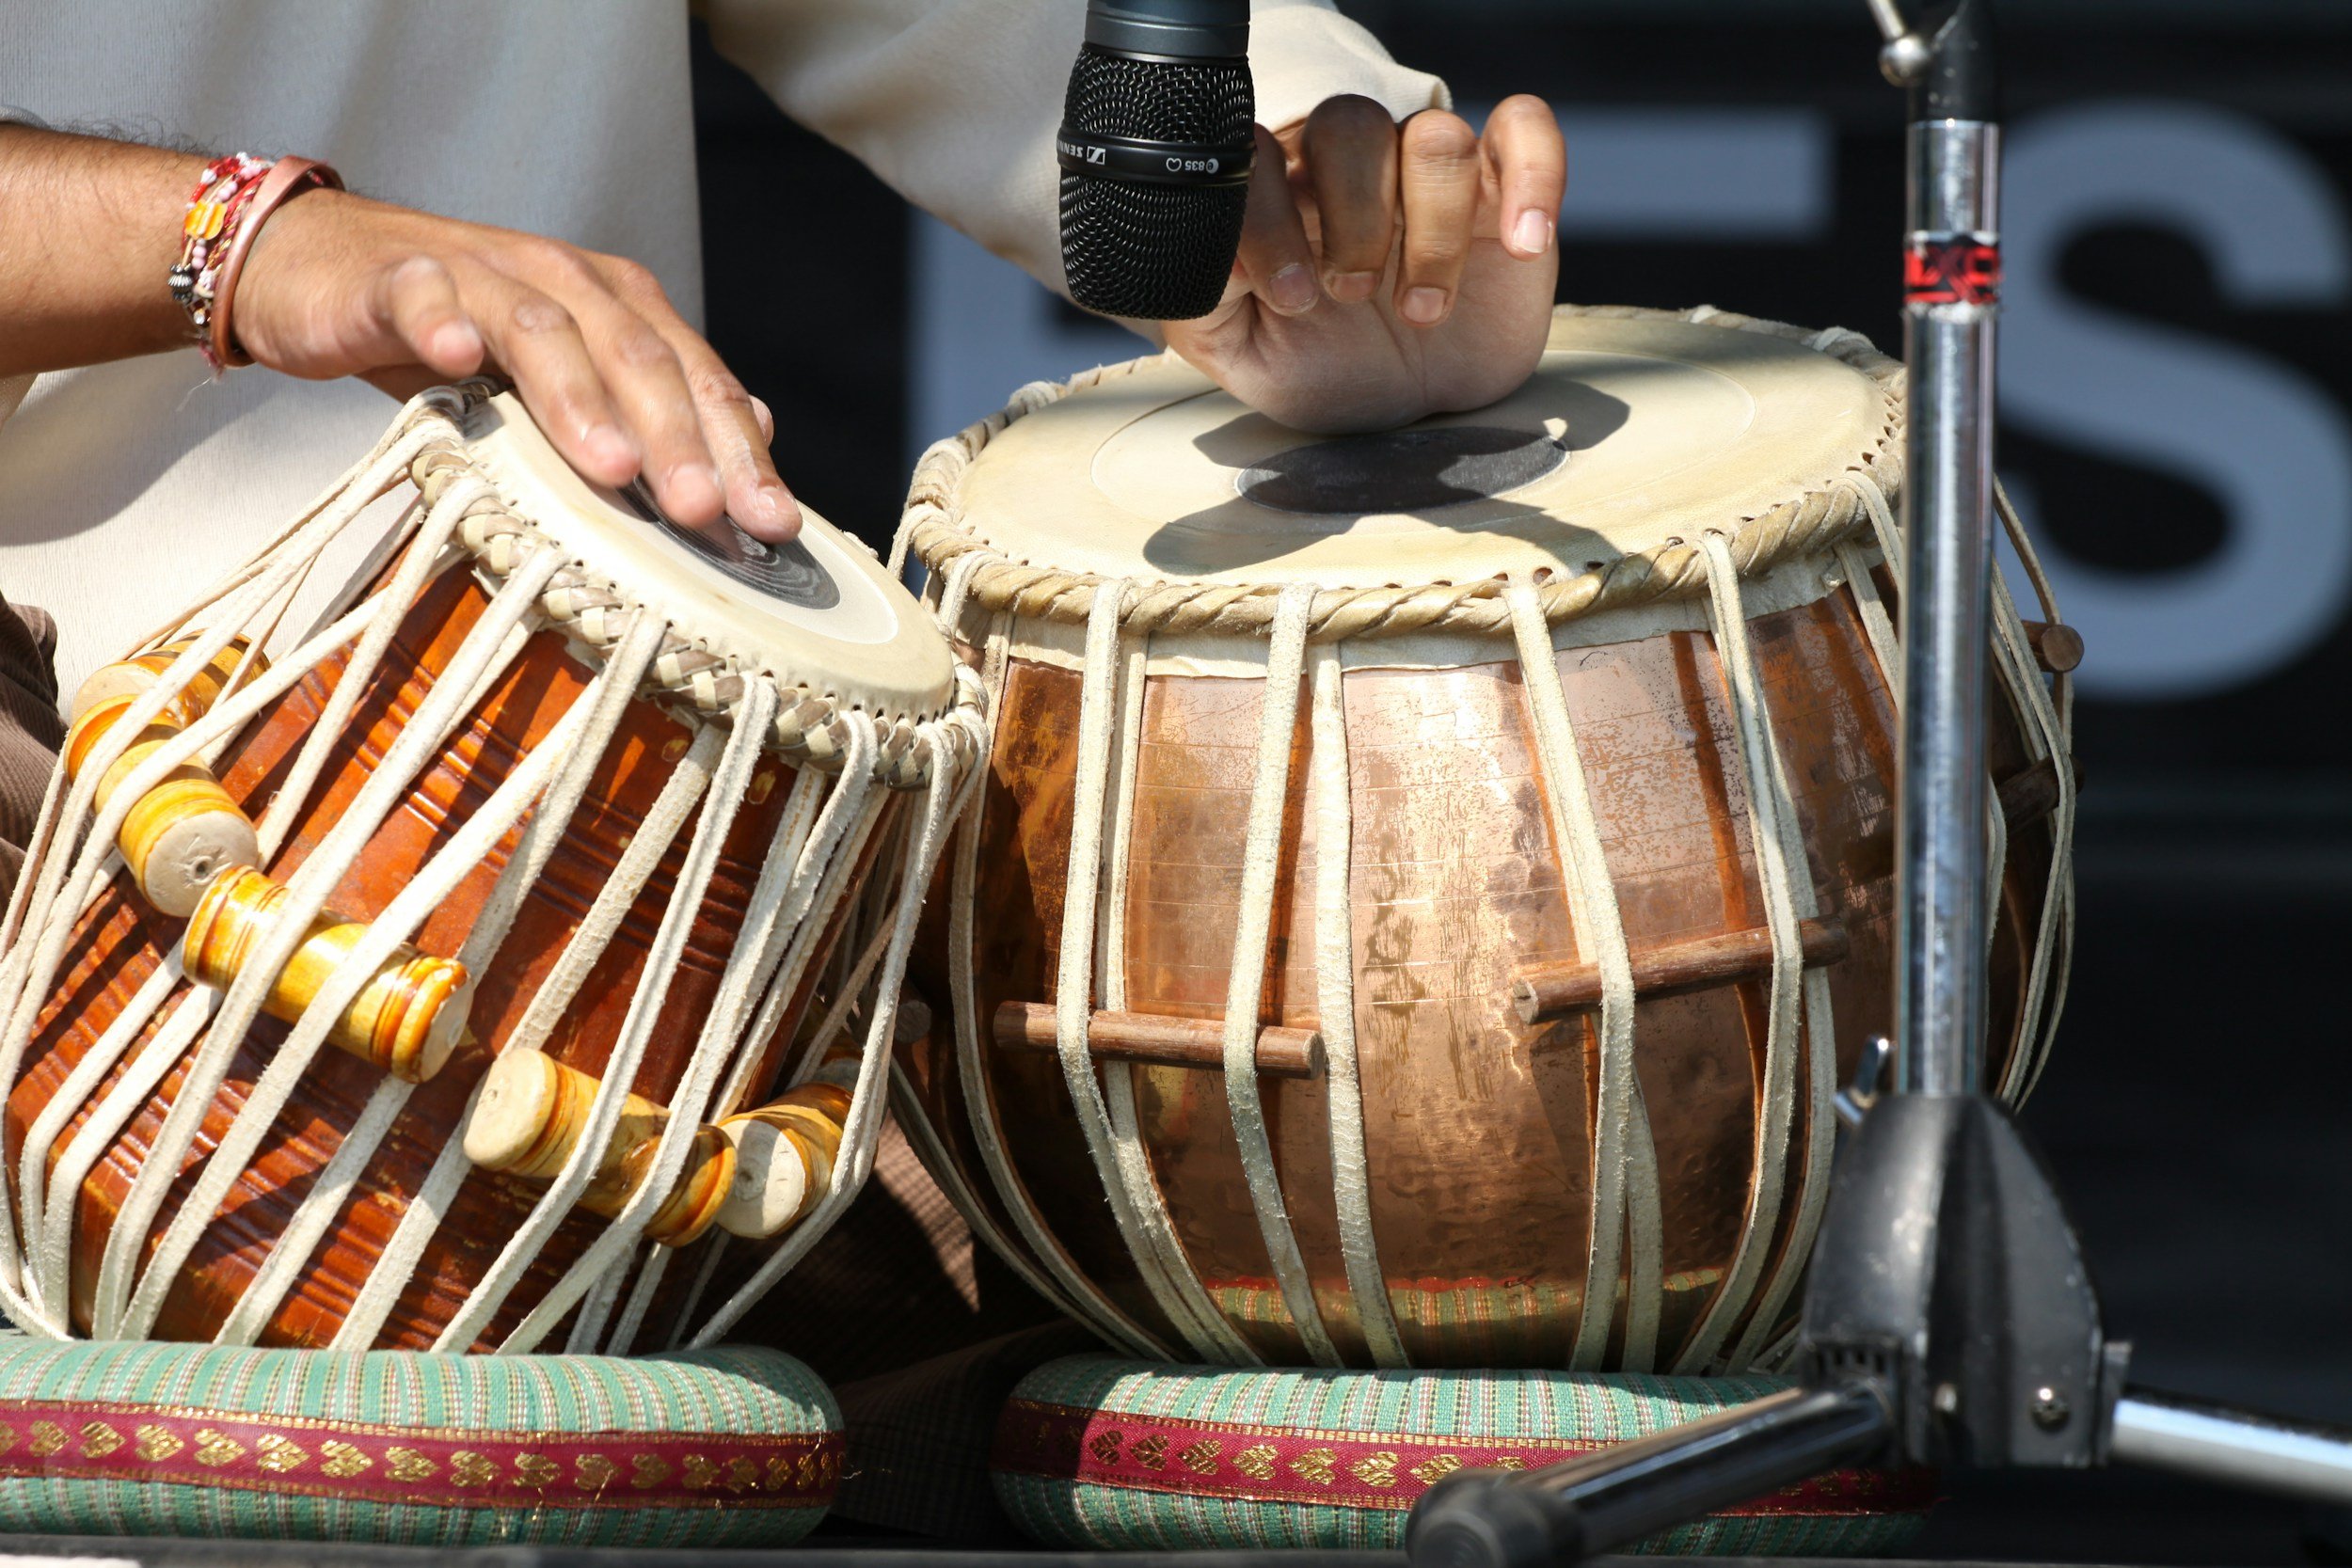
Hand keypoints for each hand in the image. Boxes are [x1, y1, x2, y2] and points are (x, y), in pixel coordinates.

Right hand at [233, 191, 795, 539]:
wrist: (327, 273)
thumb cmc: (460, 342)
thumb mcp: (565, 383)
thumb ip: (652, 405)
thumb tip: (757, 430)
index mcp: (621, 307)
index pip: (696, 378)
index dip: (739, 451)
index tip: (773, 527)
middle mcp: (566, 279)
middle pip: (636, 356)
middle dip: (678, 438)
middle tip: (706, 513)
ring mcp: (482, 272)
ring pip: (544, 329)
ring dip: (581, 398)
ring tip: (612, 467)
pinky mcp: (397, 277)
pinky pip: (425, 295)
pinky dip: (442, 322)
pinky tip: (457, 359)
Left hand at [1159, 95, 1563, 434]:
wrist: (1402, 413)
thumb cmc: (1321, 368)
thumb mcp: (1244, 354)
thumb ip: (1207, 298)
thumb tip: (1205, 248)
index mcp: (1281, 191)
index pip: (1259, 152)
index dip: (1269, 216)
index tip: (1289, 295)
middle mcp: (1353, 168)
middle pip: (1351, 126)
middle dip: (1353, 219)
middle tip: (1352, 296)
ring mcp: (1429, 174)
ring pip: (1437, 137)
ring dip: (1433, 229)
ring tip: (1422, 311)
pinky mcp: (1503, 189)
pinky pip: (1526, 129)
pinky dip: (1535, 173)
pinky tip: (1521, 242)